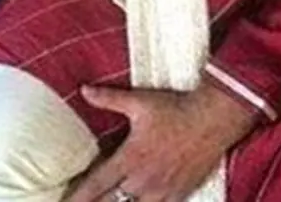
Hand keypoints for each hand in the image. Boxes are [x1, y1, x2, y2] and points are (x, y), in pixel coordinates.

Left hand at [66, 83, 256, 201]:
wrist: (215, 120)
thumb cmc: (176, 110)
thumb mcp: (139, 102)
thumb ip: (109, 99)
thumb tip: (84, 90)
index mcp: (130, 159)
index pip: (97, 184)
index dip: (79, 196)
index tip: (65, 201)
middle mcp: (144, 180)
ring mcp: (164, 190)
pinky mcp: (181, 194)